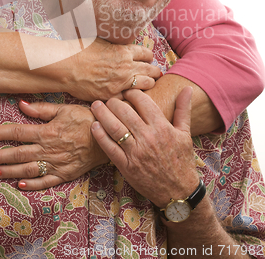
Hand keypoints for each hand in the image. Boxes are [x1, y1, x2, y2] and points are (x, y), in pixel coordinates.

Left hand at [0, 100, 107, 189]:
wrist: (109, 136)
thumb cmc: (87, 119)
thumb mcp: (65, 109)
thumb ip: (42, 109)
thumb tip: (21, 105)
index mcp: (47, 131)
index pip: (18, 132)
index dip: (0, 133)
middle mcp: (48, 149)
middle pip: (18, 153)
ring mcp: (56, 164)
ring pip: (28, 170)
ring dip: (10, 171)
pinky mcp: (65, 174)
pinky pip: (46, 182)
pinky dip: (33, 185)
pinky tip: (20, 186)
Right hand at [64, 37, 159, 100]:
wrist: (66, 66)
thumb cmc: (80, 50)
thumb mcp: (101, 40)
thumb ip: (115, 45)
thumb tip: (120, 44)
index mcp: (124, 51)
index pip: (147, 53)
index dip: (149, 57)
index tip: (148, 59)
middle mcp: (126, 67)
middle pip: (151, 70)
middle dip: (154, 72)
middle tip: (155, 73)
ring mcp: (120, 82)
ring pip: (146, 84)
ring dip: (148, 84)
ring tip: (147, 84)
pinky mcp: (112, 95)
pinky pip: (129, 97)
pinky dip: (130, 96)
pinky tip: (130, 95)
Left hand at [90, 87, 198, 208]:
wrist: (179, 192)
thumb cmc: (181, 160)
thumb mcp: (185, 133)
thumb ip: (183, 109)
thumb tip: (187, 88)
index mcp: (162, 127)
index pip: (143, 102)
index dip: (132, 93)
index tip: (126, 91)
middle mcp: (148, 138)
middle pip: (125, 112)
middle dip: (114, 101)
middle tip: (108, 97)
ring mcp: (136, 153)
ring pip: (115, 128)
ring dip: (102, 114)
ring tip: (96, 105)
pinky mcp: (126, 166)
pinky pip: (109, 148)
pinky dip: (100, 135)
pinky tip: (94, 126)